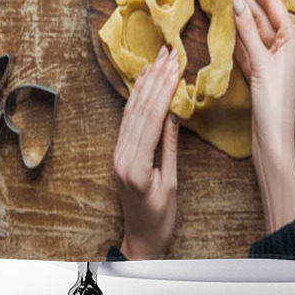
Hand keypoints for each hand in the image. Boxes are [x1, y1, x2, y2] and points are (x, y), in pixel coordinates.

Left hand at [113, 46, 179, 259]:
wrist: (140, 241)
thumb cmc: (161, 218)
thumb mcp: (171, 182)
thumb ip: (170, 146)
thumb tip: (175, 112)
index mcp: (136, 164)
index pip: (152, 118)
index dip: (165, 89)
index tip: (177, 66)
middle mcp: (122, 155)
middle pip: (140, 109)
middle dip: (156, 78)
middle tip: (170, 53)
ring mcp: (118, 154)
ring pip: (132, 110)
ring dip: (146, 82)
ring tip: (158, 59)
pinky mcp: (120, 153)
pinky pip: (127, 119)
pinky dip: (136, 97)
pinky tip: (143, 82)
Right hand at [233, 0, 294, 232]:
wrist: (273, 139)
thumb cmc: (274, 102)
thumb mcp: (260, 63)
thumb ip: (248, 32)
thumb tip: (236, 2)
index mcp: (292, 40)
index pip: (273, 5)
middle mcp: (285, 46)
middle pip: (264, 16)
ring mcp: (272, 59)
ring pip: (254, 31)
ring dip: (240, 16)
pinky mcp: (260, 72)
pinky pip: (248, 47)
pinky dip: (237, 36)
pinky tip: (226, 26)